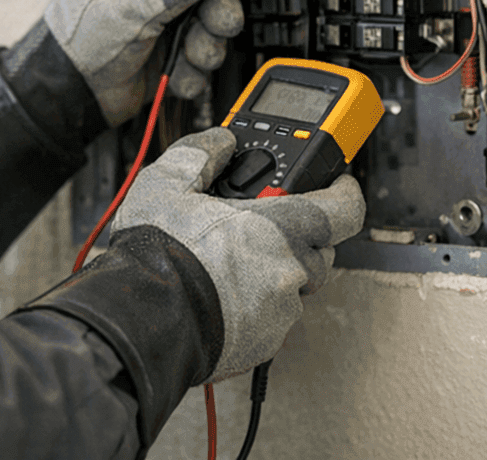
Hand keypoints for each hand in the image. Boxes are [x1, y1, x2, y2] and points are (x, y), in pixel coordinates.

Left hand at [45, 0, 269, 125]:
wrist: (64, 106)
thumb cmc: (71, 52)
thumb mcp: (121, 12)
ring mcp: (158, 22)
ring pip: (207, 18)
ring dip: (209, 36)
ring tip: (198, 50)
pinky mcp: (167, 54)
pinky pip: (199, 54)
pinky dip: (194, 68)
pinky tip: (177, 74)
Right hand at [108, 129, 365, 382]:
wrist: (140, 320)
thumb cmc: (158, 256)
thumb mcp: (167, 182)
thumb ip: (202, 152)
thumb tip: (221, 142)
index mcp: (280, 227)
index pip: (346, 209)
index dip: (345, 192)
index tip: (338, 185)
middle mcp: (290, 271)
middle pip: (320, 249)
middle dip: (298, 235)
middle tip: (263, 226)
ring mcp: (279, 313)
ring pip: (295, 285)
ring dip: (276, 271)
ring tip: (233, 261)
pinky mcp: (264, 344)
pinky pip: (274, 318)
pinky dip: (257, 304)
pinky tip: (223, 292)